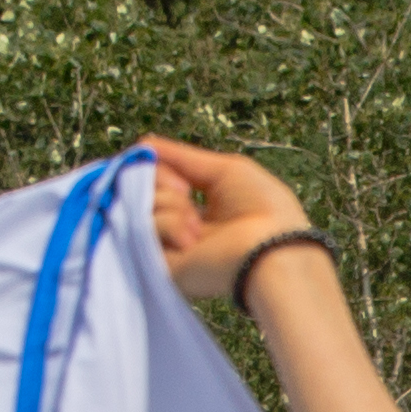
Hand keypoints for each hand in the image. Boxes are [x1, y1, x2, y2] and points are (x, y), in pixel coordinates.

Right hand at [145, 138, 314, 303]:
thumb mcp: (226, 170)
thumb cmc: (263, 210)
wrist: (271, 251)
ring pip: (139, 205)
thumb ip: (182, 158)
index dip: (160, 168)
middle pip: (143, 186)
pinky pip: (141, 229)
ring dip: (170, 205)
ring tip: (198, 227)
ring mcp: (169, 247)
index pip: (157, 177)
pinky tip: (190, 241)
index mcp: (198, 209)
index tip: (182, 177)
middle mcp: (180, 227)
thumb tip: (143, 145)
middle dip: (162, 180)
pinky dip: (168, 225)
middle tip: (185, 192)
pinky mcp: (159, 266)